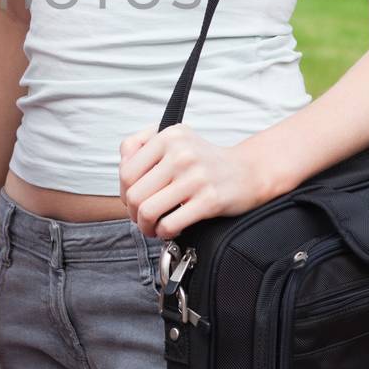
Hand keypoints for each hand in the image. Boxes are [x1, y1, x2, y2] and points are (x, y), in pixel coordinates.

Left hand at [118, 122, 266, 239]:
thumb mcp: (175, 141)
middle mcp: (181, 153)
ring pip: (148, 211)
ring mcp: (196, 177)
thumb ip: (141, 147)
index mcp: (169, 136)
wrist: (248, 172)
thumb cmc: (205, 161)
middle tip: (142, 218)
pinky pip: (170, 224)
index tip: (132, 201)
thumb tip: (121, 168)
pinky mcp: (209, 200)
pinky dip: (164, 232)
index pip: (126, 171)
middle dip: (133, 213)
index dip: (124, 192)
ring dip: (145, 226)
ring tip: (152, 227)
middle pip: (134, 194)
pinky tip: (170, 229)